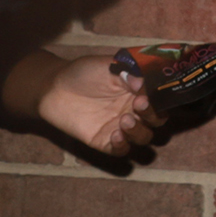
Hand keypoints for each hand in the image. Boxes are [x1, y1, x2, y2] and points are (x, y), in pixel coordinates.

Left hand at [35, 51, 162, 156]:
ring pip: (143, 137)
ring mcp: (119, 127)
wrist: (54, 88)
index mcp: (139, 91)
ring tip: (124, 121)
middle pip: (157, 120)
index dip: (160, 99)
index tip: (149, 95)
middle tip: (138, 105)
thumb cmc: (83, 73)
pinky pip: (121, 150)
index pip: (161, 99)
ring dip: (139, 132)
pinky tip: (115, 135)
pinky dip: (123, 145)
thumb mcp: (107, 66)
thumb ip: (127, 73)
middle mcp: (133, 110)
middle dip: (153, 115)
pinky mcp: (104, 141)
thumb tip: (143, 83)